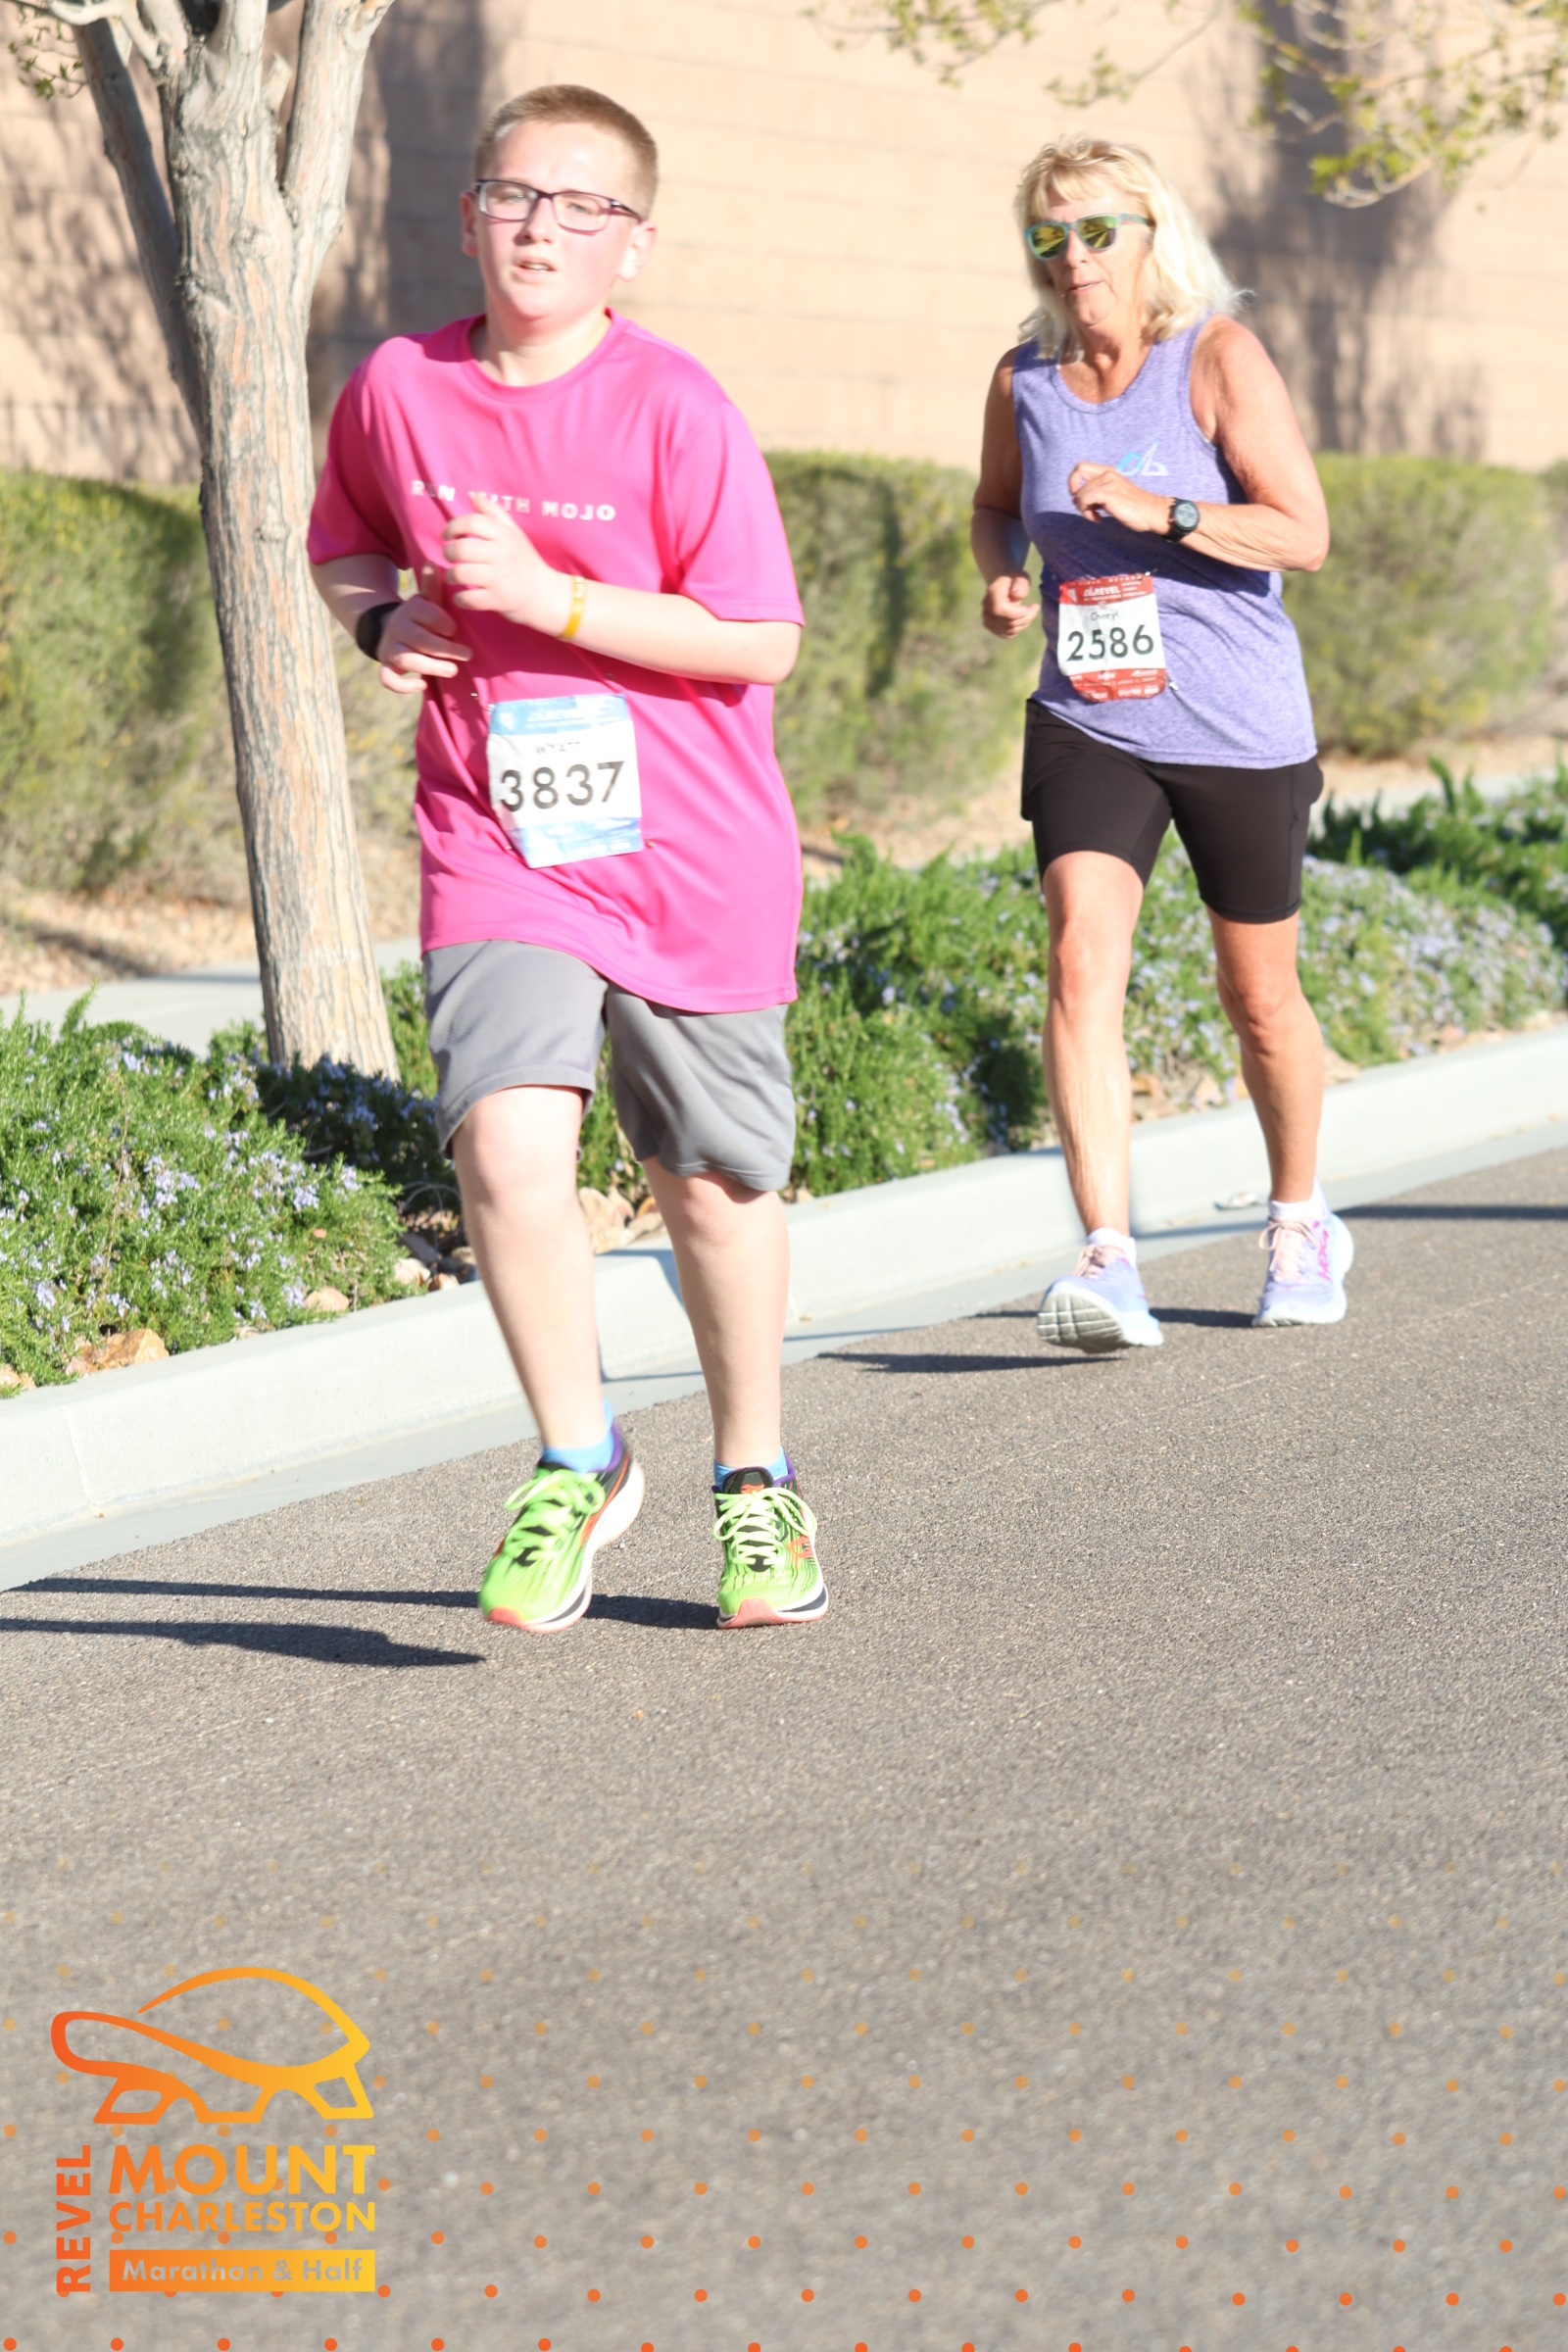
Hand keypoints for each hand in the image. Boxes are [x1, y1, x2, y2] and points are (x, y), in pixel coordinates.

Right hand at [377, 565, 471, 695]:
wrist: (392, 629)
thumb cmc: (421, 617)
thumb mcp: (427, 601)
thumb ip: (432, 587)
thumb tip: (433, 563)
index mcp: (410, 609)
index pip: (426, 614)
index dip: (442, 622)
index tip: (455, 629)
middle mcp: (398, 627)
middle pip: (420, 639)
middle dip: (445, 648)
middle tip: (467, 654)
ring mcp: (391, 647)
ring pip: (406, 660)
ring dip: (430, 667)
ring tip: (453, 670)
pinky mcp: (387, 665)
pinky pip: (388, 679)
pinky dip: (403, 686)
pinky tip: (421, 685)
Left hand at [442, 492, 572, 633]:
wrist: (545, 594)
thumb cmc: (526, 561)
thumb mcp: (514, 533)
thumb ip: (494, 512)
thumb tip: (474, 494)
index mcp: (505, 535)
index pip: (472, 522)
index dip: (453, 526)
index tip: (447, 535)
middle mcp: (502, 555)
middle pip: (462, 548)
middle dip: (448, 552)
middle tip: (449, 557)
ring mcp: (499, 579)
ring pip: (462, 573)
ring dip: (451, 575)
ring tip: (453, 576)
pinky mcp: (497, 600)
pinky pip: (469, 598)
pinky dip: (459, 599)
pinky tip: (461, 596)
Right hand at [981, 571, 1039, 638]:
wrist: (1001, 581)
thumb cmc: (1013, 578)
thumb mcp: (1020, 575)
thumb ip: (1021, 583)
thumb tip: (1017, 595)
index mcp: (992, 593)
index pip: (1001, 610)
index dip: (1019, 613)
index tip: (1033, 605)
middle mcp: (986, 607)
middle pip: (1008, 623)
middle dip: (1027, 618)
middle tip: (1035, 607)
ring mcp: (987, 618)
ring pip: (1009, 631)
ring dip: (1024, 623)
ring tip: (1029, 612)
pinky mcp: (990, 626)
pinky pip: (1007, 634)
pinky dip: (1018, 628)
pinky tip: (1022, 618)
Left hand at [1067, 463, 1172, 534]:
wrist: (1151, 511)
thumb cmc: (1134, 507)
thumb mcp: (1113, 494)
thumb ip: (1099, 492)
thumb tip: (1082, 500)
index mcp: (1108, 471)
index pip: (1081, 467)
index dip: (1073, 480)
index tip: (1077, 495)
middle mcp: (1107, 473)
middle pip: (1077, 479)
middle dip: (1077, 497)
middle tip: (1087, 508)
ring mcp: (1108, 482)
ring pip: (1080, 493)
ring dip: (1083, 509)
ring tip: (1096, 516)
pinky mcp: (1108, 494)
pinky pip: (1084, 501)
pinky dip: (1087, 513)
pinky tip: (1098, 518)